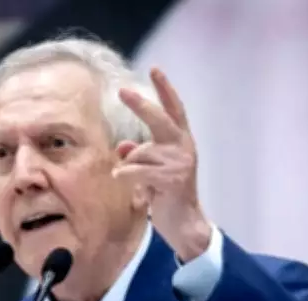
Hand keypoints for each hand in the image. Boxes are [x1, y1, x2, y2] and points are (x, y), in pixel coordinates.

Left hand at [112, 68, 211, 261]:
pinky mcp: (171, 179)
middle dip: (141, 105)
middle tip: (122, 91)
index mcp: (181, 141)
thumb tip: (122, 146)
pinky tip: (130, 187)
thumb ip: (140, 153)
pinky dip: (126, 177)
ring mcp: (179, 162)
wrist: (185, 223)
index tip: (154, 69)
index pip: (174, 109)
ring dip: (130, 168)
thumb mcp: (153, 169)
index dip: (164, 89)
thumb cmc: (167, 195)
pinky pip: (136, 171)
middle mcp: (183, 147)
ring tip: (139, 183)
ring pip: (139, 153)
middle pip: (159, 120)